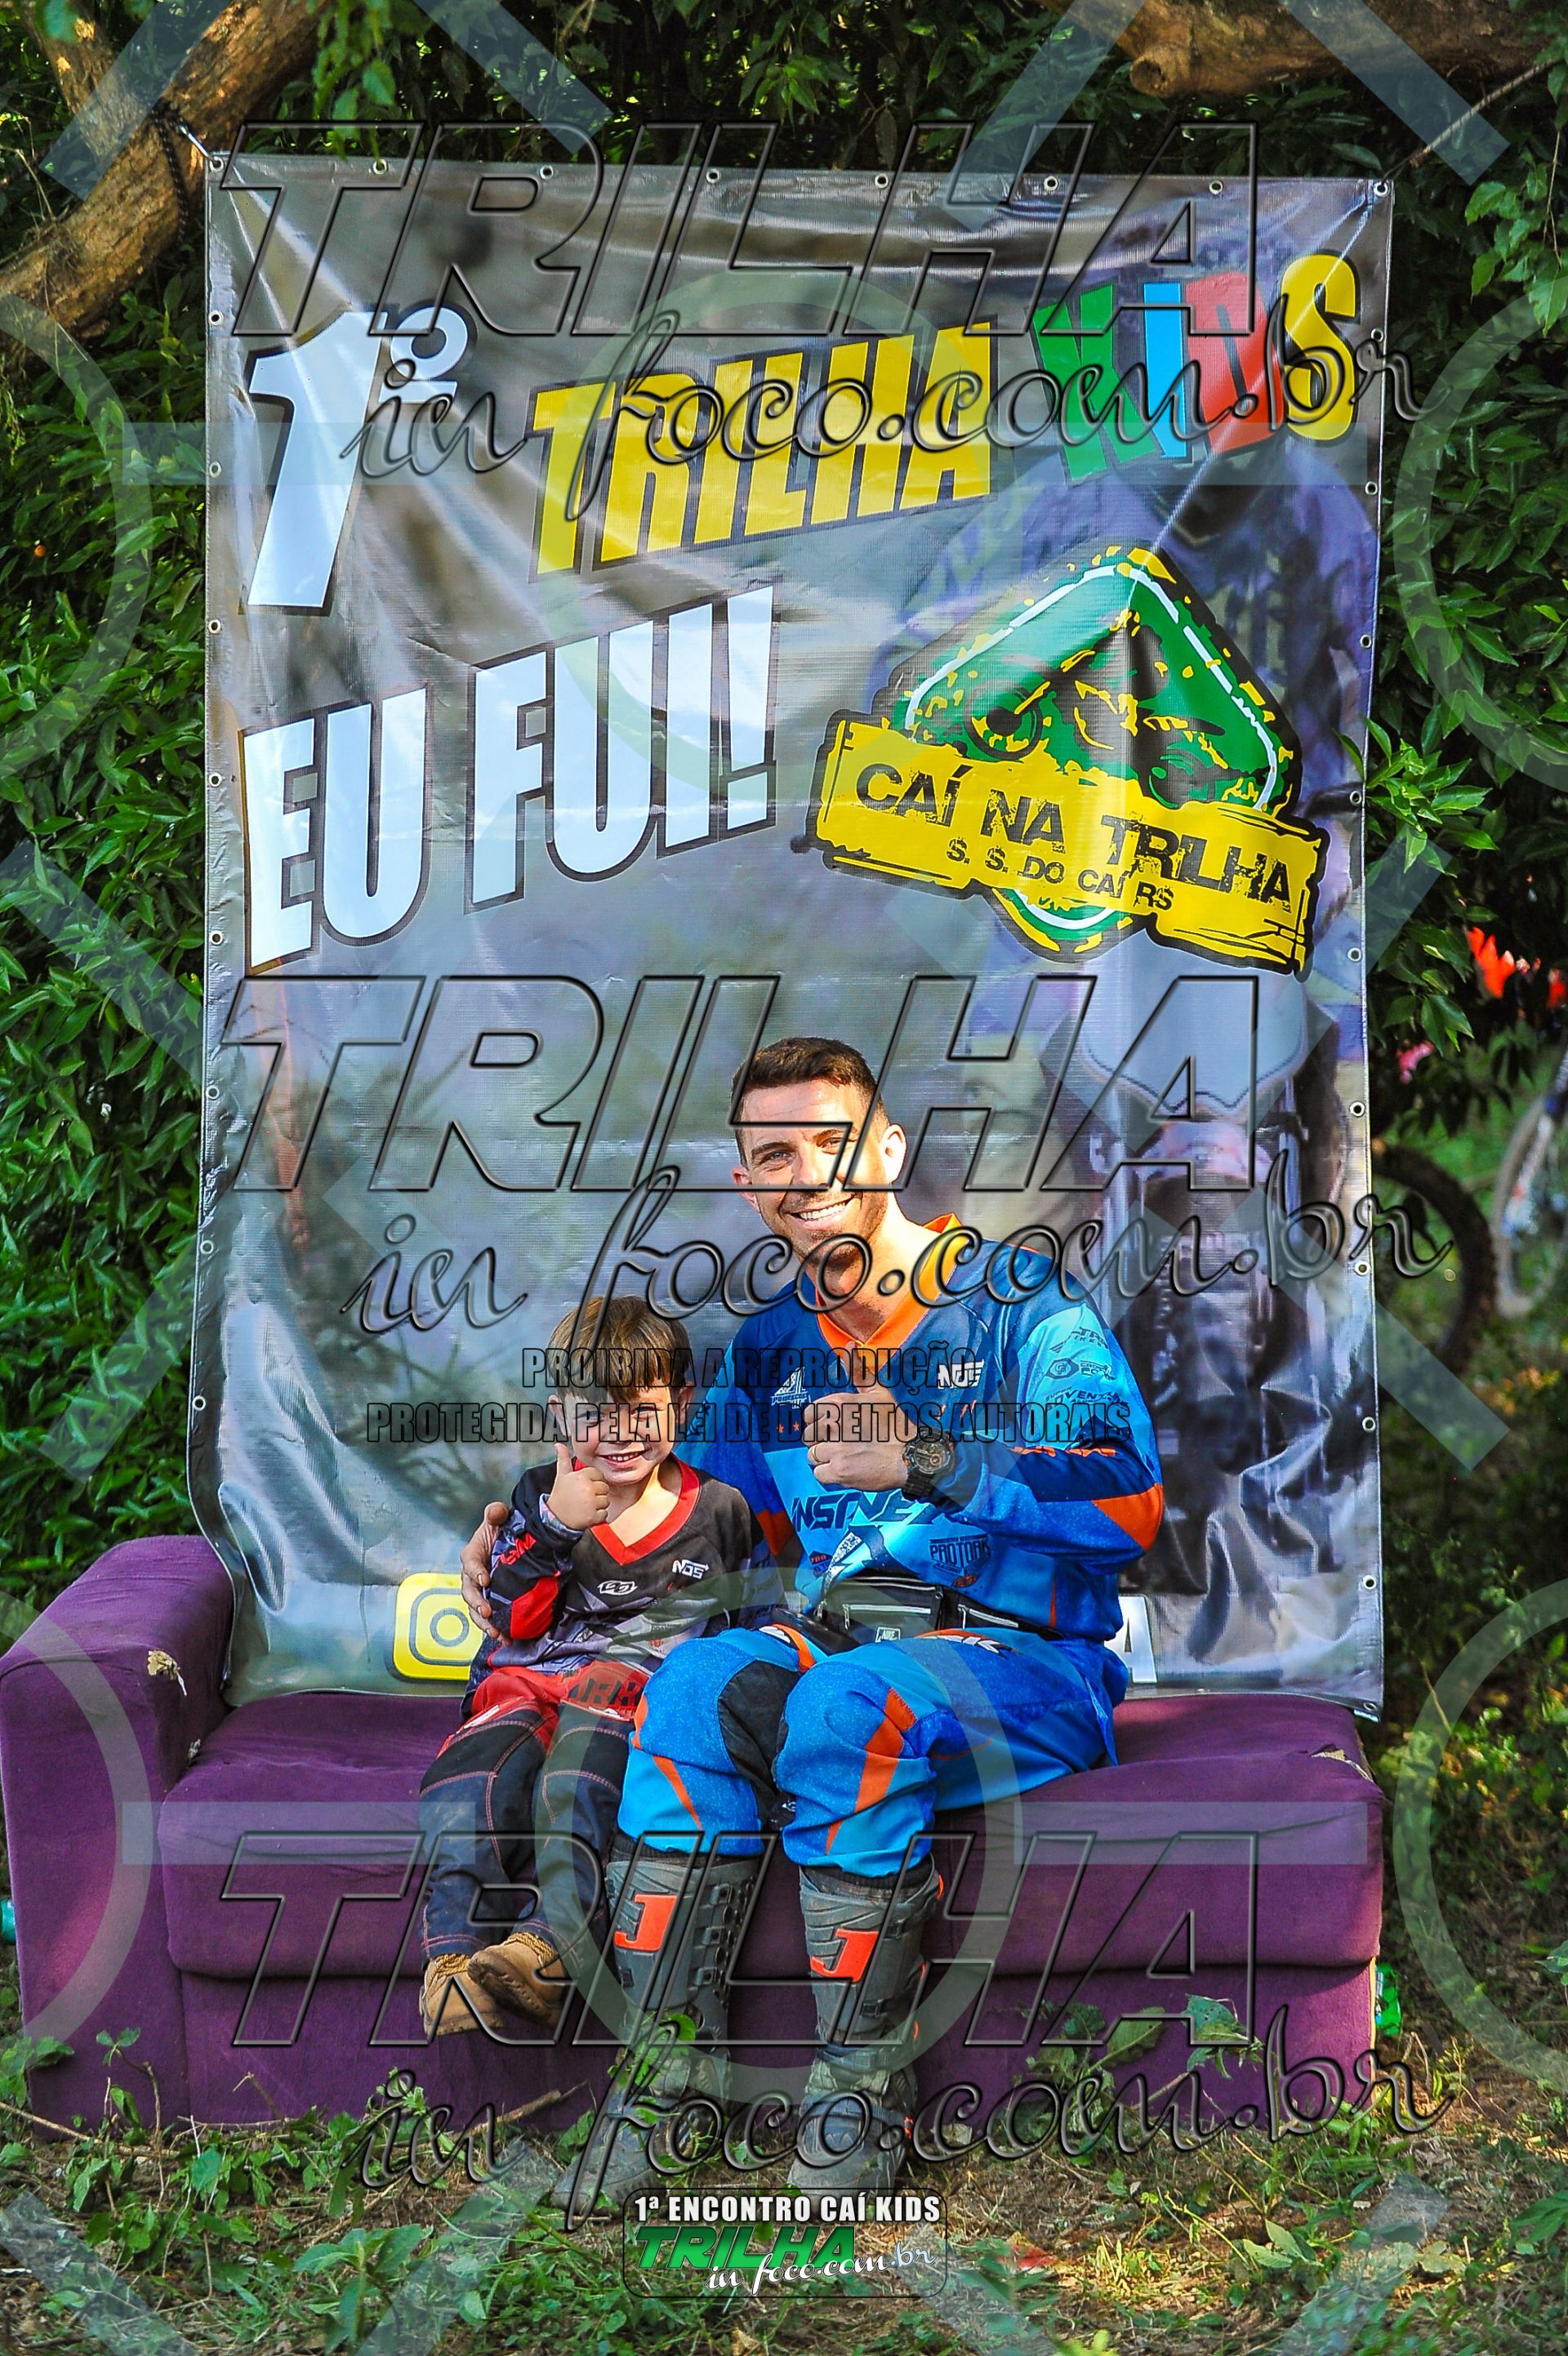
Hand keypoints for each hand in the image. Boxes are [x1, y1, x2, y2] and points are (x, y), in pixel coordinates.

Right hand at [459, 1501, 508, 1633]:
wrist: (512, 1542)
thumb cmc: (501, 1530)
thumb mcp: (499, 1517)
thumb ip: (496, 1513)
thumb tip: (495, 1512)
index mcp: (472, 1554)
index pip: (469, 1563)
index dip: (475, 1571)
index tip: (485, 1579)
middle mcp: (472, 1575)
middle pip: (469, 1591)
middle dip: (476, 1603)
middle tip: (487, 1611)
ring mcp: (480, 1590)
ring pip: (475, 1609)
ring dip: (483, 1622)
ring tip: (494, 1631)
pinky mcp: (490, 1600)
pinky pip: (488, 1617)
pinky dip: (494, 1628)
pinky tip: (504, 1637)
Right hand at [548, 1441, 611, 1529]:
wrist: (555, 1518)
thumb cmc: (560, 1495)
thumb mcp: (562, 1476)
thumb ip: (563, 1459)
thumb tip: (558, 1444)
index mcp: (581, 1476)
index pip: (598, 1475)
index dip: (592, 1481)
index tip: (583, 1487)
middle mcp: (587, 1488)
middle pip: (604, 1488)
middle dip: (596, 1493)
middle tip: (584, 1498)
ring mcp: (591, 1503)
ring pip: (606, 1501)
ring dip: (598, 1505)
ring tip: (585, 1505)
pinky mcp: (593, 1516)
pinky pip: (604, 1513)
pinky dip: (598, 1516)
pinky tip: (587, 1514)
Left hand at [802, 1358, 917, 1491]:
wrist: (911, 1456)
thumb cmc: (895, 1424)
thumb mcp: (878, 1393)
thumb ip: (859, 1372)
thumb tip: (849, 1345)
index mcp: (839, 1404)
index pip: (809, 1414)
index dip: (818, 1422)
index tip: (831, 1428)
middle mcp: (834, 1425)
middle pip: (809, 1436)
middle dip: (821, 1441)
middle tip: (840, 1444)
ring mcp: (836, 1449)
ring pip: (813, 1456)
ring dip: (826, 1459)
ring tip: (845, 1457)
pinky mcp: (839, 1471)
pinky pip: (819, 1473)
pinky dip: (830, 1474)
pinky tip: (845, 1469)